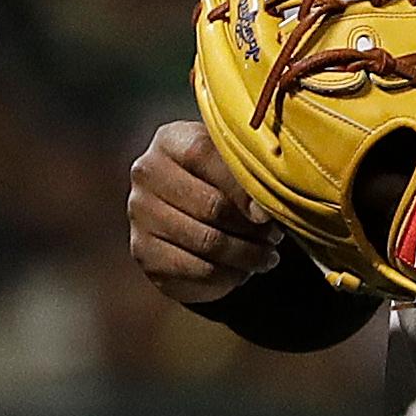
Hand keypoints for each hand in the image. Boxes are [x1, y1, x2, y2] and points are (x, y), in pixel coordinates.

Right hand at [129, 120, 282, 308]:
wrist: (182, 208)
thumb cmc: (217, 177)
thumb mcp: (230, 161)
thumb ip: (246, 174)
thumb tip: (261, 212)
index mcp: (170, 141)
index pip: (204, 156)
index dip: (241, 185)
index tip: (268, 210)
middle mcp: (146, 175)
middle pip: (210, 206)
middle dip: (251, 227)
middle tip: (275, 237)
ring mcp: (140, 215)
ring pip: (207, 242)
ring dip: (246, 255)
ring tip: (267, 256)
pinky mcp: (144, 252)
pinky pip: (196, 269)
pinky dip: (228, 274)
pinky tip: (244, 271)